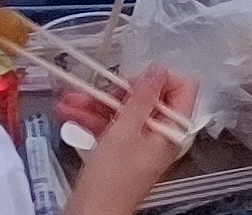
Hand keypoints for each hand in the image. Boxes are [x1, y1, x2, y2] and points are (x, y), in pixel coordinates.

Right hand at [60, 66, 196, 209]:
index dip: (159, 80)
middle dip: (116, 92)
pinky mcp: (120, 152)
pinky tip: (69, 113)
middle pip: (147, 98)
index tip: (134, 82)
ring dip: (95, 104)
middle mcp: (159, 135)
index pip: (182, 88)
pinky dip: (91, 119)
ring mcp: (139, 144)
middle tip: (97, 91)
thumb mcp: (124, 132)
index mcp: (171, 130)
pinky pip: (111, 126)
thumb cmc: (110, 181)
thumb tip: (158, 70)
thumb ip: (142, 99)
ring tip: (68, 100)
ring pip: (123, 111)